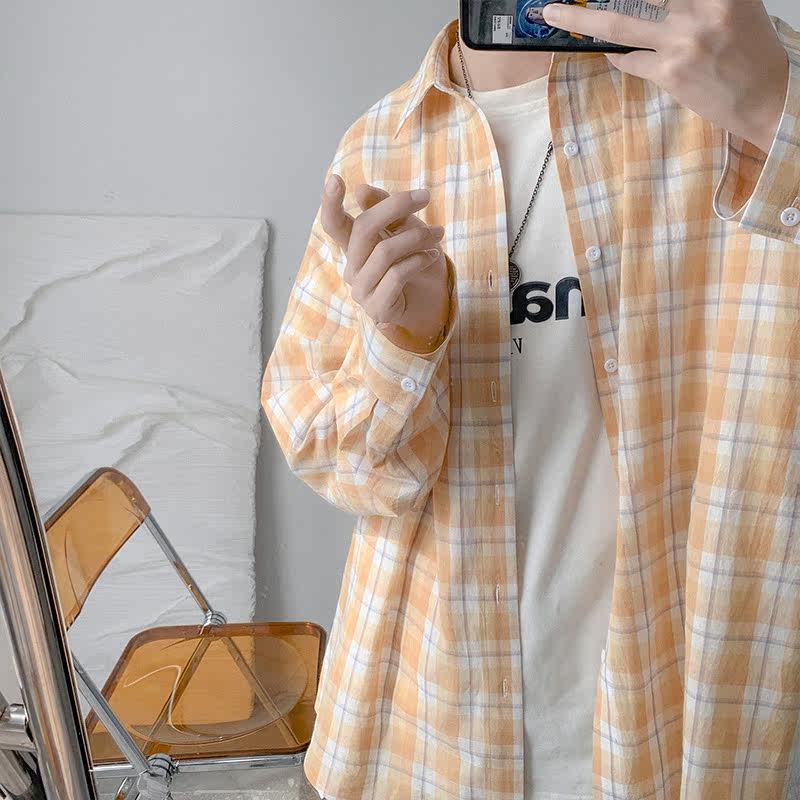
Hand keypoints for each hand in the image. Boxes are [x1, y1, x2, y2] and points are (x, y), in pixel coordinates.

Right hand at [320, 175, 450, 354]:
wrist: (434, 304)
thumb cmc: (417, 263)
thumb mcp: (406, 229)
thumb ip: (388, 211)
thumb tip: (361, 190)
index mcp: (354, 246)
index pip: (334, 224)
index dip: (330, 203)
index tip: (335, 179)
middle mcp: (352, 267)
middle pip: (363, 229)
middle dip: (395, 207)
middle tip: (425, 196)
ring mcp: (362, 290)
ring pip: (384, 252)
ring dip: (417, 237)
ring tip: (438, 234)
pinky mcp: (377, 308)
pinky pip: (396, 275)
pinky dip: (418, 260)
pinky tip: (432, 257)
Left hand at [541, 0, 788, 152]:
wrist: (766, 99)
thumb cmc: (751, 52)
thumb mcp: (734, 7)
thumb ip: (696, 0)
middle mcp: (700, 12)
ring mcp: (681, 44)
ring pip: (618, 25)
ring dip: (581, 19)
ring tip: (554, 12)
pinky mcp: (669, 74)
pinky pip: (630, 60)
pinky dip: (618, 56)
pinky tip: (613, 53)